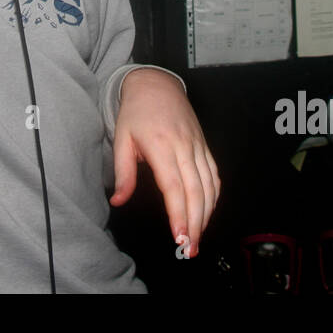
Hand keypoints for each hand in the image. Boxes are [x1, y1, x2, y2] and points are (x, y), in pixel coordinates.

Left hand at [110, 68, 219, 258]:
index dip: (178, 214)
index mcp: (161, 146)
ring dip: (206, 215)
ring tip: (197, 238)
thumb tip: (118, 201)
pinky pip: (214, 175)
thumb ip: (122, 173)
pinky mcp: (204, 146)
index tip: (179, 236)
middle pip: (196, 192)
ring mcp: (197, 146)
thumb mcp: (121, 139)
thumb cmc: (136, 111)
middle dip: (195, 224)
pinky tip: (207, 212)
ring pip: (209, 186)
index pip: (174, 186)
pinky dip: (214, 197)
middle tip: (190, 248)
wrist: (156, 84)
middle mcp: (184, 147)